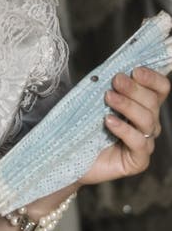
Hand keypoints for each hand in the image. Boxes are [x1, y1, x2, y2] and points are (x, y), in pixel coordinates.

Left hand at [79, 67, 170, 185]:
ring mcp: (145, 143)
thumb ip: (108, 85)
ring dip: (128, 105)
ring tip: (109, 98)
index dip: (152, 78)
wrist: (69, 153)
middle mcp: (148, 123)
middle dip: (134, 89)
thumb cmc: (83, 123)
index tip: (135, 71)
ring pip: (147, 120)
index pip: (160, 89)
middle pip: (153, 102)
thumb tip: (114, 69)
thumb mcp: (95, 98)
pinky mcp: (137, 161)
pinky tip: (109, 121)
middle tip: (116, 81)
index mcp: (142, 105)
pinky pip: (138, 143)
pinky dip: (124, 129)